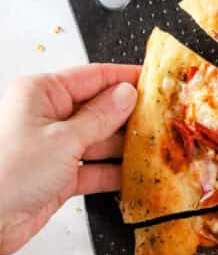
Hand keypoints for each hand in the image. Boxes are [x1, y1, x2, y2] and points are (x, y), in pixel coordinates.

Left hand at [0, 64, 139, 254]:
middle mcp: (46, 118)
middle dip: (131, 116)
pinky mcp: (57, 177)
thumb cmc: (4, 172)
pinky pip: (94, 170)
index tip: (156, 81)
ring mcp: (52, 148)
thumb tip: (126, 95)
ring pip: (100, 141)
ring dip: (126, 148)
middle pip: (100, 110)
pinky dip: (114, 173)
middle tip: (165, 119)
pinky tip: (135, 174)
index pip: (93, 77)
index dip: (126, 78)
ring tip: (156, 147)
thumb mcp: (62, 139)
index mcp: (41, 94)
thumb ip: (101, 117)